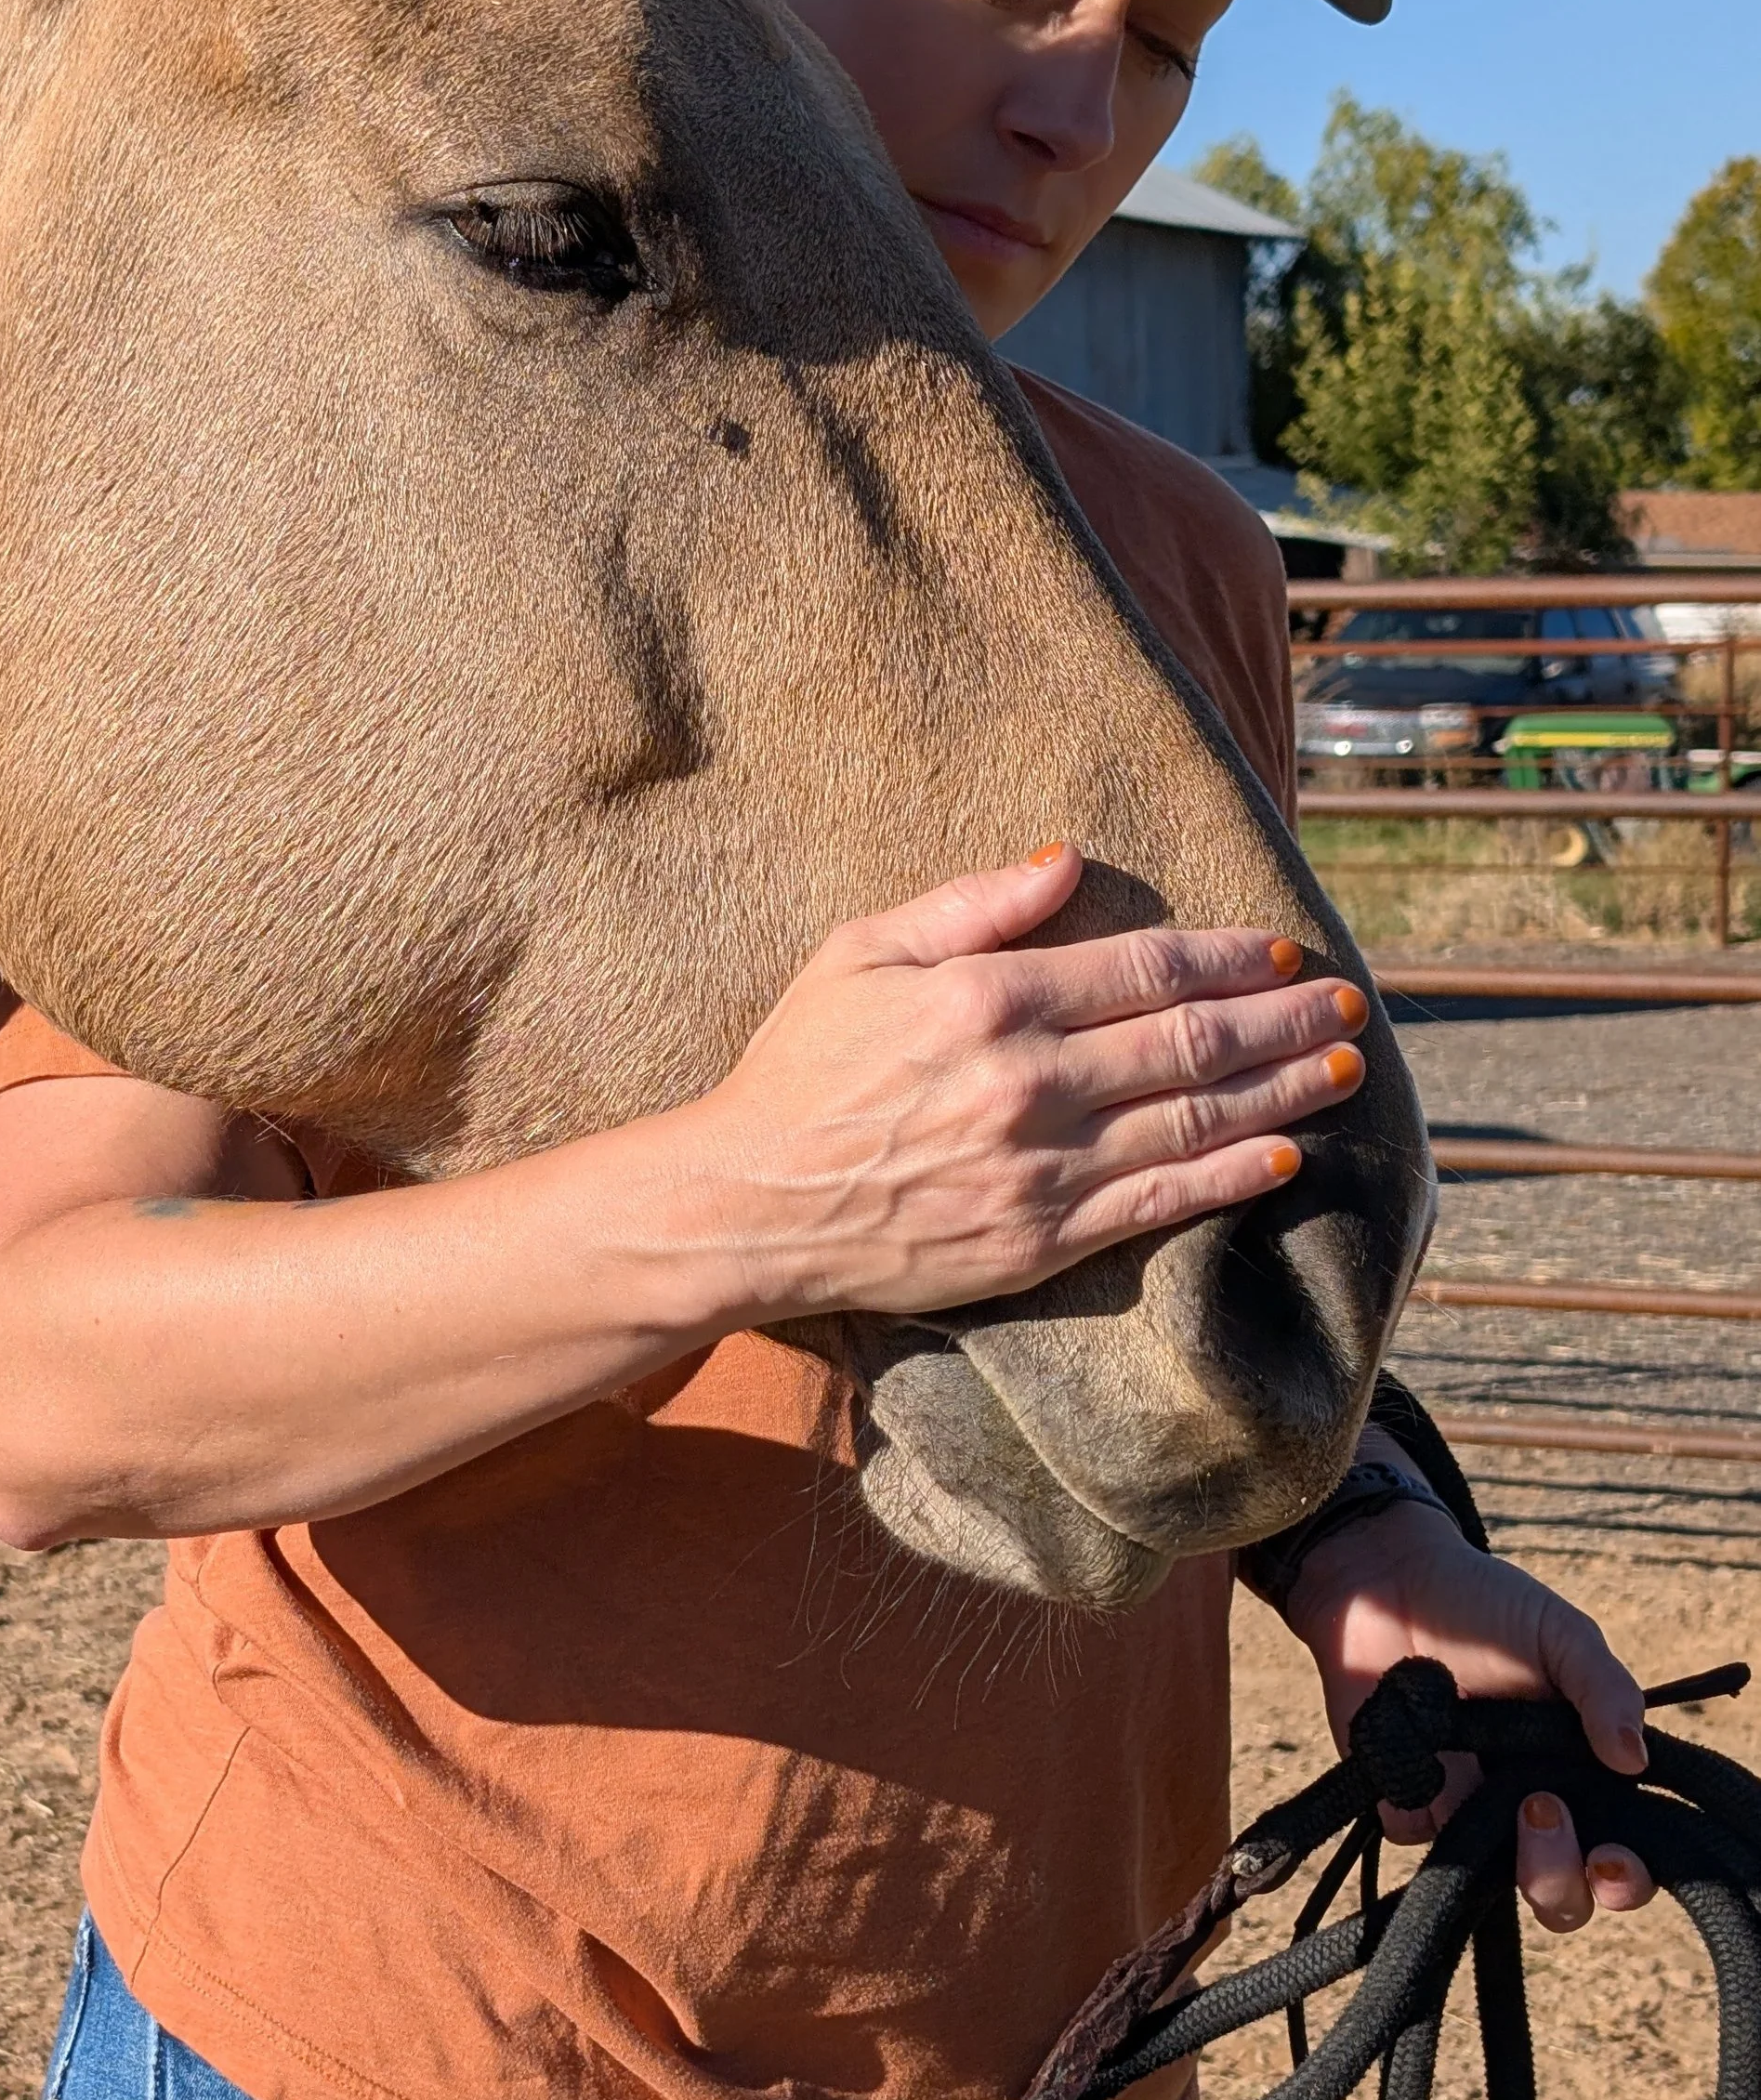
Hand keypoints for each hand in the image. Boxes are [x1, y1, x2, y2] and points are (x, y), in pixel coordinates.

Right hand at [684, 842, 1371, 1324]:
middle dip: (1284, 1018)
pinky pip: (1160, 1202)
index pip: (1146, 967)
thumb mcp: (860, 954)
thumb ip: (969, 905)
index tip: (1285, 949)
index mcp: (989, 1000)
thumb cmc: (798, 1069)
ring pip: (1196, 1120)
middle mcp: (1030, 1081)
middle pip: (1192, 1040)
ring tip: (1343, 1067)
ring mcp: (1042, 1168)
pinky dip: (1231, 1178)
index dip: (1231, 955)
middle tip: (1348, 1003)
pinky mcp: (1040, 1240)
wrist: (750, 1204)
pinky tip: (1284, 1157)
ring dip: (1283, 1090)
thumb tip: (1067, 860)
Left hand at [1285, 1493, 1654, 1931]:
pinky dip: (1416, 1802)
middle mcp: (1528, 1804)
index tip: (1612, 1858)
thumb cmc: (1484, 1603)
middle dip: (1556, 1878)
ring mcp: (1463, 1807)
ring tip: (1479, 1774)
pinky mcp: (1401, 1799)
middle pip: (1557, 1894)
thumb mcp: (1561, 1636)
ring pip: (1485, 1879)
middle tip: (1541, 1810)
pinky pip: (1414, 1832)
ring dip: (1488, 1849)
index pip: (1619, 1856)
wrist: (1386, 1579)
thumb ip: (1605, 1690)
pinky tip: (1415, 1748)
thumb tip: (1634, 1760)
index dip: (1625, 1878)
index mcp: (1581, 1774)